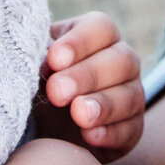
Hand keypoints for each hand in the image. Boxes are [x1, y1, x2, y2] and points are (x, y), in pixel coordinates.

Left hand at [36, 12, 144, 160]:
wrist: (42, 126)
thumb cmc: (36, 83)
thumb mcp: (32, 65)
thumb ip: (36, 56)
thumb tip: (40, 58)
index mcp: (96, 35)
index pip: (100, 28)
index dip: (79, 42)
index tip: (53, 60)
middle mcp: (121, 60)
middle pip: (120, 60)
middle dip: (87, 76)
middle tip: (57, 92)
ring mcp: (131, 94)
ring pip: (130, 96)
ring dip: (103, 106)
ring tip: (78, 115)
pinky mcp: (132, 128)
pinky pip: (130, 129)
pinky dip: (111, 134)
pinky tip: (90, 136)